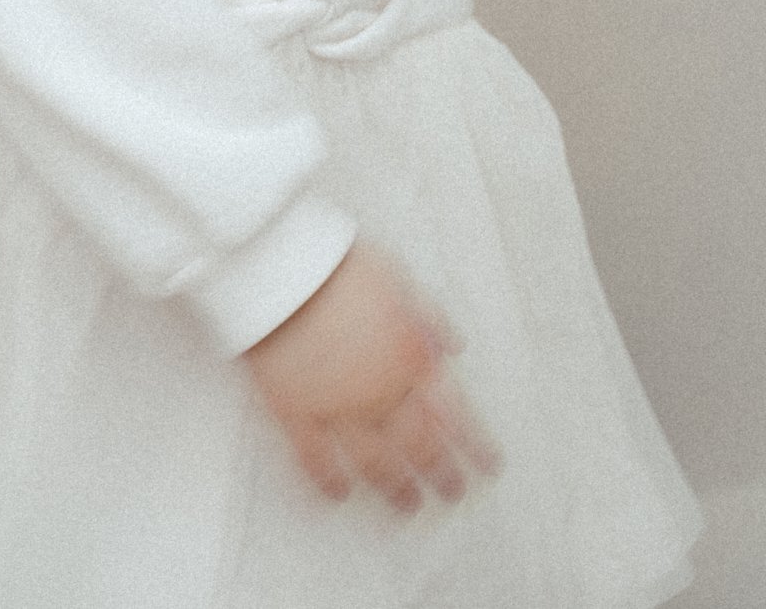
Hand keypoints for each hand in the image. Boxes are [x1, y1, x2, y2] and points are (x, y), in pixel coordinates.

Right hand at [242, 238, 502, 515]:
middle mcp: (379, 390)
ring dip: (396, 488)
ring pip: (375, 462)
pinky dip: (329, 480)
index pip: (455, 414)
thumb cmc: (334, 259)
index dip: (475, 444)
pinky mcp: (294, 410)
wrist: (276, 260)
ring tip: (408, 506)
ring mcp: (336, 405)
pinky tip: (340, 494)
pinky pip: (314, 458)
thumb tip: (454, 346)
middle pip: (419, 446)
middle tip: (453, 492)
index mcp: (410, 356)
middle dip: (442, 474)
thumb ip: (431, 316)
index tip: (489, 465)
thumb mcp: (397, 274)